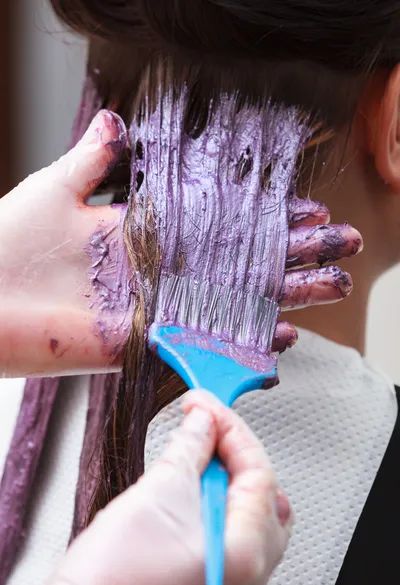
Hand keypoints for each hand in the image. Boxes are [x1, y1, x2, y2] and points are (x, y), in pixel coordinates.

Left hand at [0, 110, 361, 375]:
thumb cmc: (7, 242)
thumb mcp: (55, 187)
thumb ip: (95, 160)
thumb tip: (120, 122)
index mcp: (141, 234)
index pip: (219, 224)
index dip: (263, 219)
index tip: (307, 210)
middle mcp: (156, 273)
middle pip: (238, 264)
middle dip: (292, 255)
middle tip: (339, 247)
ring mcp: (154, 310)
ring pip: (231, 303)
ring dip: (283, 298)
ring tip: (330, 287)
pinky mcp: (141, 345)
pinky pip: (202, 343)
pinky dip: (241, 340)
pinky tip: (280, 334)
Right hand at [37, 391, 290, 584]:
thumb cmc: (112, 582)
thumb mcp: (157, 495)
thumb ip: (189, 450)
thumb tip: (203, 422)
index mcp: (245, 552)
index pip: (258, 471)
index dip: (230, 429)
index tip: (205, 404)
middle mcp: (248, 574)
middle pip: (260, 492)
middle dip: (233, 451)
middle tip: (206, 425)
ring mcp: (229, 581)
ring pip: (244, 511)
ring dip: (222, 473)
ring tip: (193, 450)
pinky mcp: (207, 582)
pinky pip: (227, 530)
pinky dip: (213, 499)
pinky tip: (189, 485)